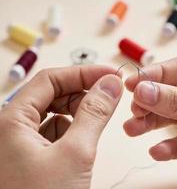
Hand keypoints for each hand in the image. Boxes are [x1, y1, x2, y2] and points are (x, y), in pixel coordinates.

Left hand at [0, 65, 122, 188]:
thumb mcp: (75, 154)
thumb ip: (95, 113)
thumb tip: (110, 85)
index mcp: (11, 121)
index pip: (50, 80)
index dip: (83, 73)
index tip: (110, 74)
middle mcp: (11, 129)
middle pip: (50, 94)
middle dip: (82, 91)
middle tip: (110, 94)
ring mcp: (19, 144)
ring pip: (53, 113)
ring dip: (79, 110)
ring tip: (99, 117)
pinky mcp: (31, 158)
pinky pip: (54, 132)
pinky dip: (73, 129)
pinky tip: (84, 137)